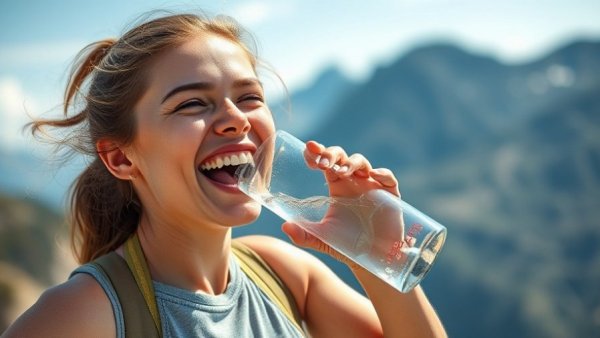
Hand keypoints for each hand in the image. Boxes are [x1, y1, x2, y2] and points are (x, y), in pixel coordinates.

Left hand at [283, 140, 402, 267]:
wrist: (373, 259)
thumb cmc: (347, 245)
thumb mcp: (322, 240)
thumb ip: (304, 236)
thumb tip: (285, 227)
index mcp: (336, 186)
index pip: (325, 162)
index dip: (317, 153)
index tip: (308, 150)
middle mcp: (353, 181)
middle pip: (341, 156)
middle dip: (332, 154)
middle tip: (322, 163)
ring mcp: (372, 186)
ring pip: (361, 163)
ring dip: (350, 163)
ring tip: (341, 171)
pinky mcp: (390, 195)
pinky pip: (388, 178)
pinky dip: (382, 173)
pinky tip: (372, 176)